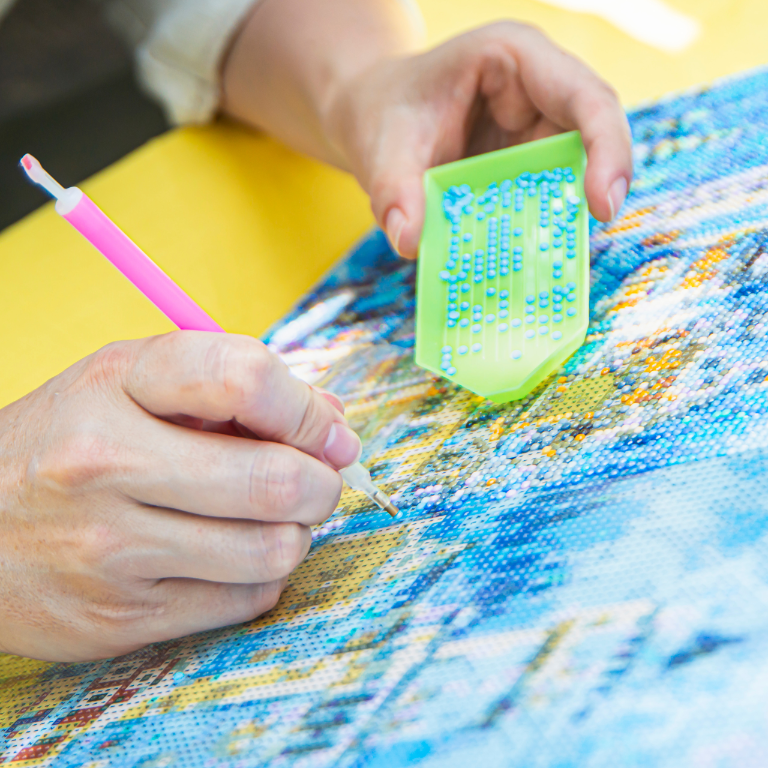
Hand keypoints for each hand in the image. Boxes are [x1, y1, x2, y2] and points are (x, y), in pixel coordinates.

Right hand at [0, 333, 360, 660]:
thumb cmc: (73, 442)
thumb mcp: (135, 385)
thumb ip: (236, 390)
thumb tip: (334, 425)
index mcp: (117, 384)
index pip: (244, 377)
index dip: (306, 409)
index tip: (325, 431)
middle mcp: (106, 463)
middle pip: (274, 479)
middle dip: (321, 483)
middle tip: (315, 481)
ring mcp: (111, 548)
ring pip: (273, 549)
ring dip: (295, 532)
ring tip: (271, 518)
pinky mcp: (121, 617)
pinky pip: (247, 598)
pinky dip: (262, 575)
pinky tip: (234, 555)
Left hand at [326, 21, 632, 257]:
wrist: (374, 117)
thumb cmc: (384, 112)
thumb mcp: (381, 145)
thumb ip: (393, 190)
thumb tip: (410, 243)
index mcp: (515, 59)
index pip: (586, 97)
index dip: (607, 149)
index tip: (601, 205)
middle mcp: (539, 91)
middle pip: (594, 136)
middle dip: (597, 187)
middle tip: (586, 237)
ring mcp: (536, 130)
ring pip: (574, 172)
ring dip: (567, 214)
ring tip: (558, 258)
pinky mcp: (526, 165)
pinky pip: (546, 196)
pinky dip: (541, 227)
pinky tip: (530, 259)